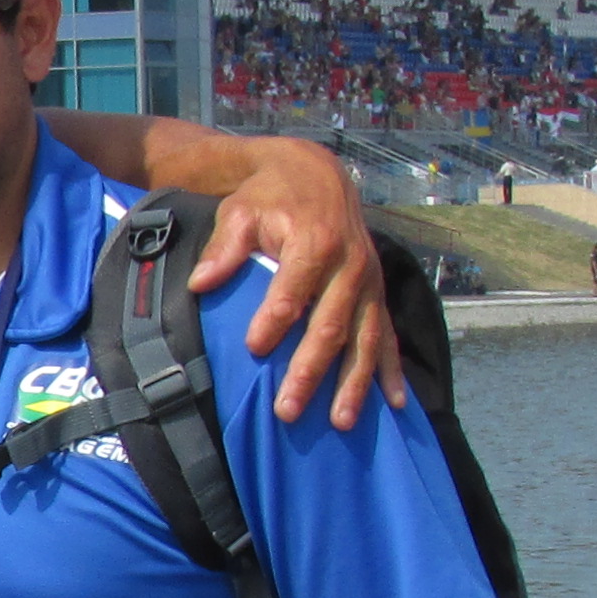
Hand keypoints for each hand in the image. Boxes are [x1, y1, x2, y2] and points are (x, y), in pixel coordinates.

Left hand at [204, 138, 405, 428]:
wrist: (316, 174)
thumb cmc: (270, 197)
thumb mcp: (240, 210)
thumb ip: (224, 248)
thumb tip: (200, 283)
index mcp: (314, 242)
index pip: (292, 291)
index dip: (273, 321)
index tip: (253, 350)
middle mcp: (350, 265)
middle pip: (330, 326)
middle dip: (309, 371)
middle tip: (287, 410)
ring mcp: (369, 282)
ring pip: (365, 339)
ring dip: (353, 383)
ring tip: (340, 422)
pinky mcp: (378, 292)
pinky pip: (388, 335)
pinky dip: (391, 369)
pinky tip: (395, 402)